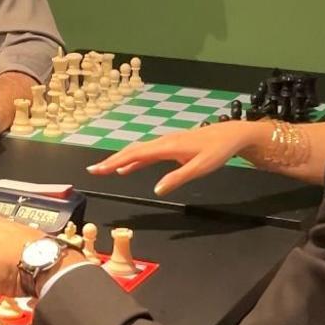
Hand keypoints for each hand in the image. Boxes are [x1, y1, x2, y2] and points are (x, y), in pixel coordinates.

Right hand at [89, 119, 253, 195]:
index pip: (135, 155)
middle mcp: (163, 142)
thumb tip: (156, 190)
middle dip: (111, 160)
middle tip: (94, 171)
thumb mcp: (200, 168)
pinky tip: (127, 169)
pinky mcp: (170, 146)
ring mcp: (166, 143)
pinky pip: (147, 153)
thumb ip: (178, 178)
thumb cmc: (217, 151)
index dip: (115, 162)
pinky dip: (134, 161)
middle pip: (132, 151)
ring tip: (105, 170)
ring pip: (138, 151)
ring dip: (120, 160)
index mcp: (167, 147)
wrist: (230, 134)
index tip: (98, 170)